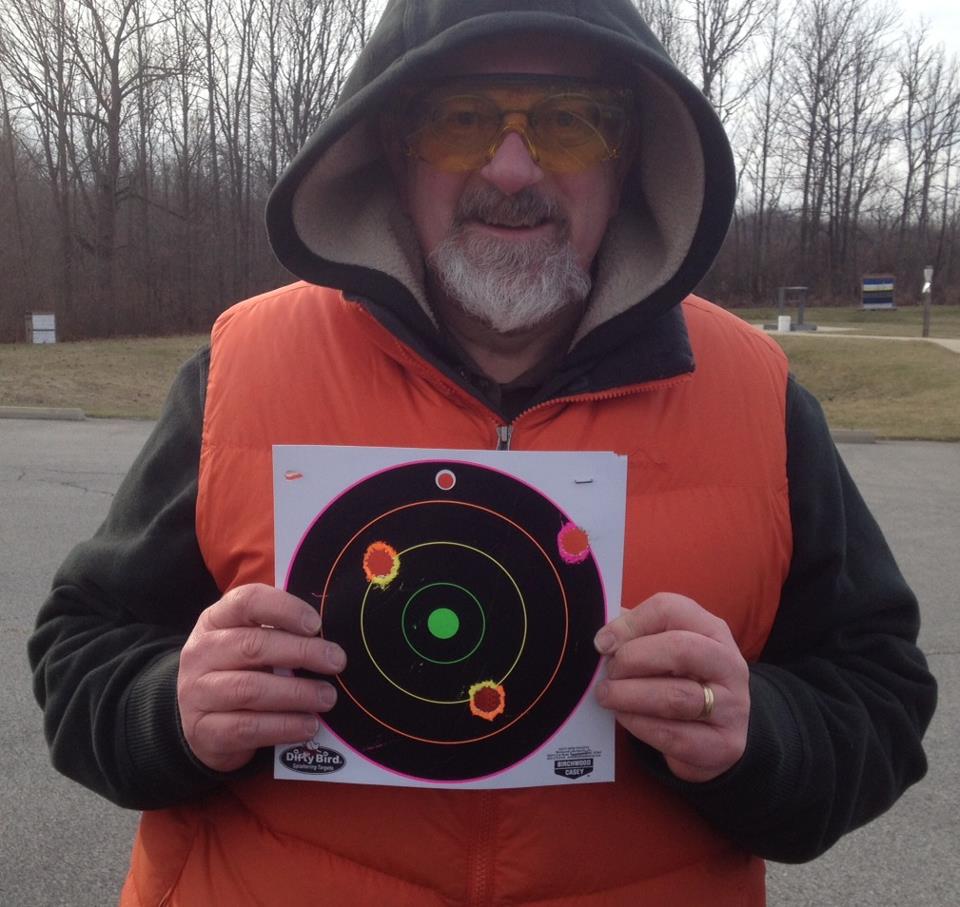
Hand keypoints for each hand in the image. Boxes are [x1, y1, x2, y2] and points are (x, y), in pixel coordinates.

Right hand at [177, 583, 345, 771]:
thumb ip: (281, 634)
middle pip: (253, 645)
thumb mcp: (250, 643)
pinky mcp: (204, 731)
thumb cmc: (239, 671)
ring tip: (327, 697)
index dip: (284, 609)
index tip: (316, 624)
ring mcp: (198, 693)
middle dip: (302, 652)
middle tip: (336, 661)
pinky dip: (283, 727)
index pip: (246, 602)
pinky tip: (308, 726)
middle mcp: (201, 653)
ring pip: (250, 689)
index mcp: (216, 620)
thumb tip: (329, 640)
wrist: (200, 720)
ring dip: (297, 693)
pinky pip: (247, 728)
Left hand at [593, 592, 748, 782]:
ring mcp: (731, 706)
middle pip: (679, 648)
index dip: (630, 623)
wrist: (716, 734)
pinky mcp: (723, 744)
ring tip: (607, 695)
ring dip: (629, 695)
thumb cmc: (681, 681)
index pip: (671, 610)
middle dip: (632, 658)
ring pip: (675, 696)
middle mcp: (728, 664)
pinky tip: (624, 717)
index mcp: (712, 630)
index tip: (602, 642)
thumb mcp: (666, 648)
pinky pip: (672, 734)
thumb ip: (636, 634)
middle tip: (610, 671)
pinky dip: (639, 724)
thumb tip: (602, 631)